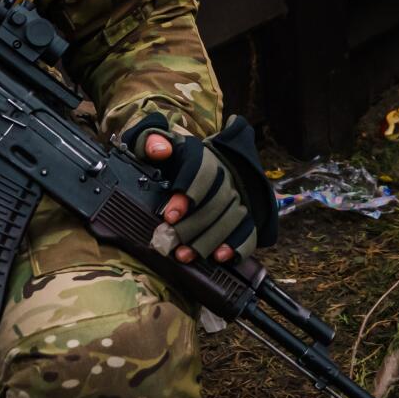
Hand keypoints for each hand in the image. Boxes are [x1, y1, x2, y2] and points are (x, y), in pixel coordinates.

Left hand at [121, 114, 278, 264]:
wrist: (200, 164)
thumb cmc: (170, 160)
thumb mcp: (153, 142)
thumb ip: (149, 140)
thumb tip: (160, 150)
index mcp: (202, 156)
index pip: (202, 172)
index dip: (187, 195)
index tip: (169, 215)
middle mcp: (224, 174)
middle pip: (216, 201)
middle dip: (192, 225)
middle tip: (170, 242)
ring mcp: (238, 195)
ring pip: (231, 218)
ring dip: (208, 240)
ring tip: (185, 256)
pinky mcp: (245, 214)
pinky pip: (249, 230)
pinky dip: (237, 246)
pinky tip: (220, 257)